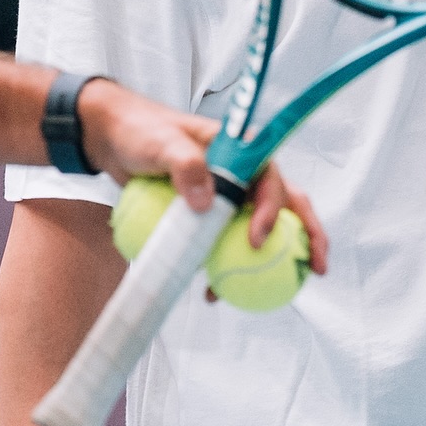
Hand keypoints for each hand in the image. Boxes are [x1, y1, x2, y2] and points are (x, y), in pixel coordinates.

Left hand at [77, 83, 328, 271]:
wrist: (111, 138)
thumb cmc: (139, 132)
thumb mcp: (161, 144)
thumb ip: (185, 166)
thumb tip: (206, 203)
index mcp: (239, 150)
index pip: (270, 179)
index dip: (273, 210)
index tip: (256, 241)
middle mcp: (240, 172)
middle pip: (284, 204)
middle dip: (307, 236)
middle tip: (314, 270)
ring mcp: (225, 194)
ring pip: (258, 228)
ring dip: (269, 259)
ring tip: (270, 293)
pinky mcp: (206, 214)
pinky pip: (224, 242)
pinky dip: (226, 266)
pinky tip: (214, 291)